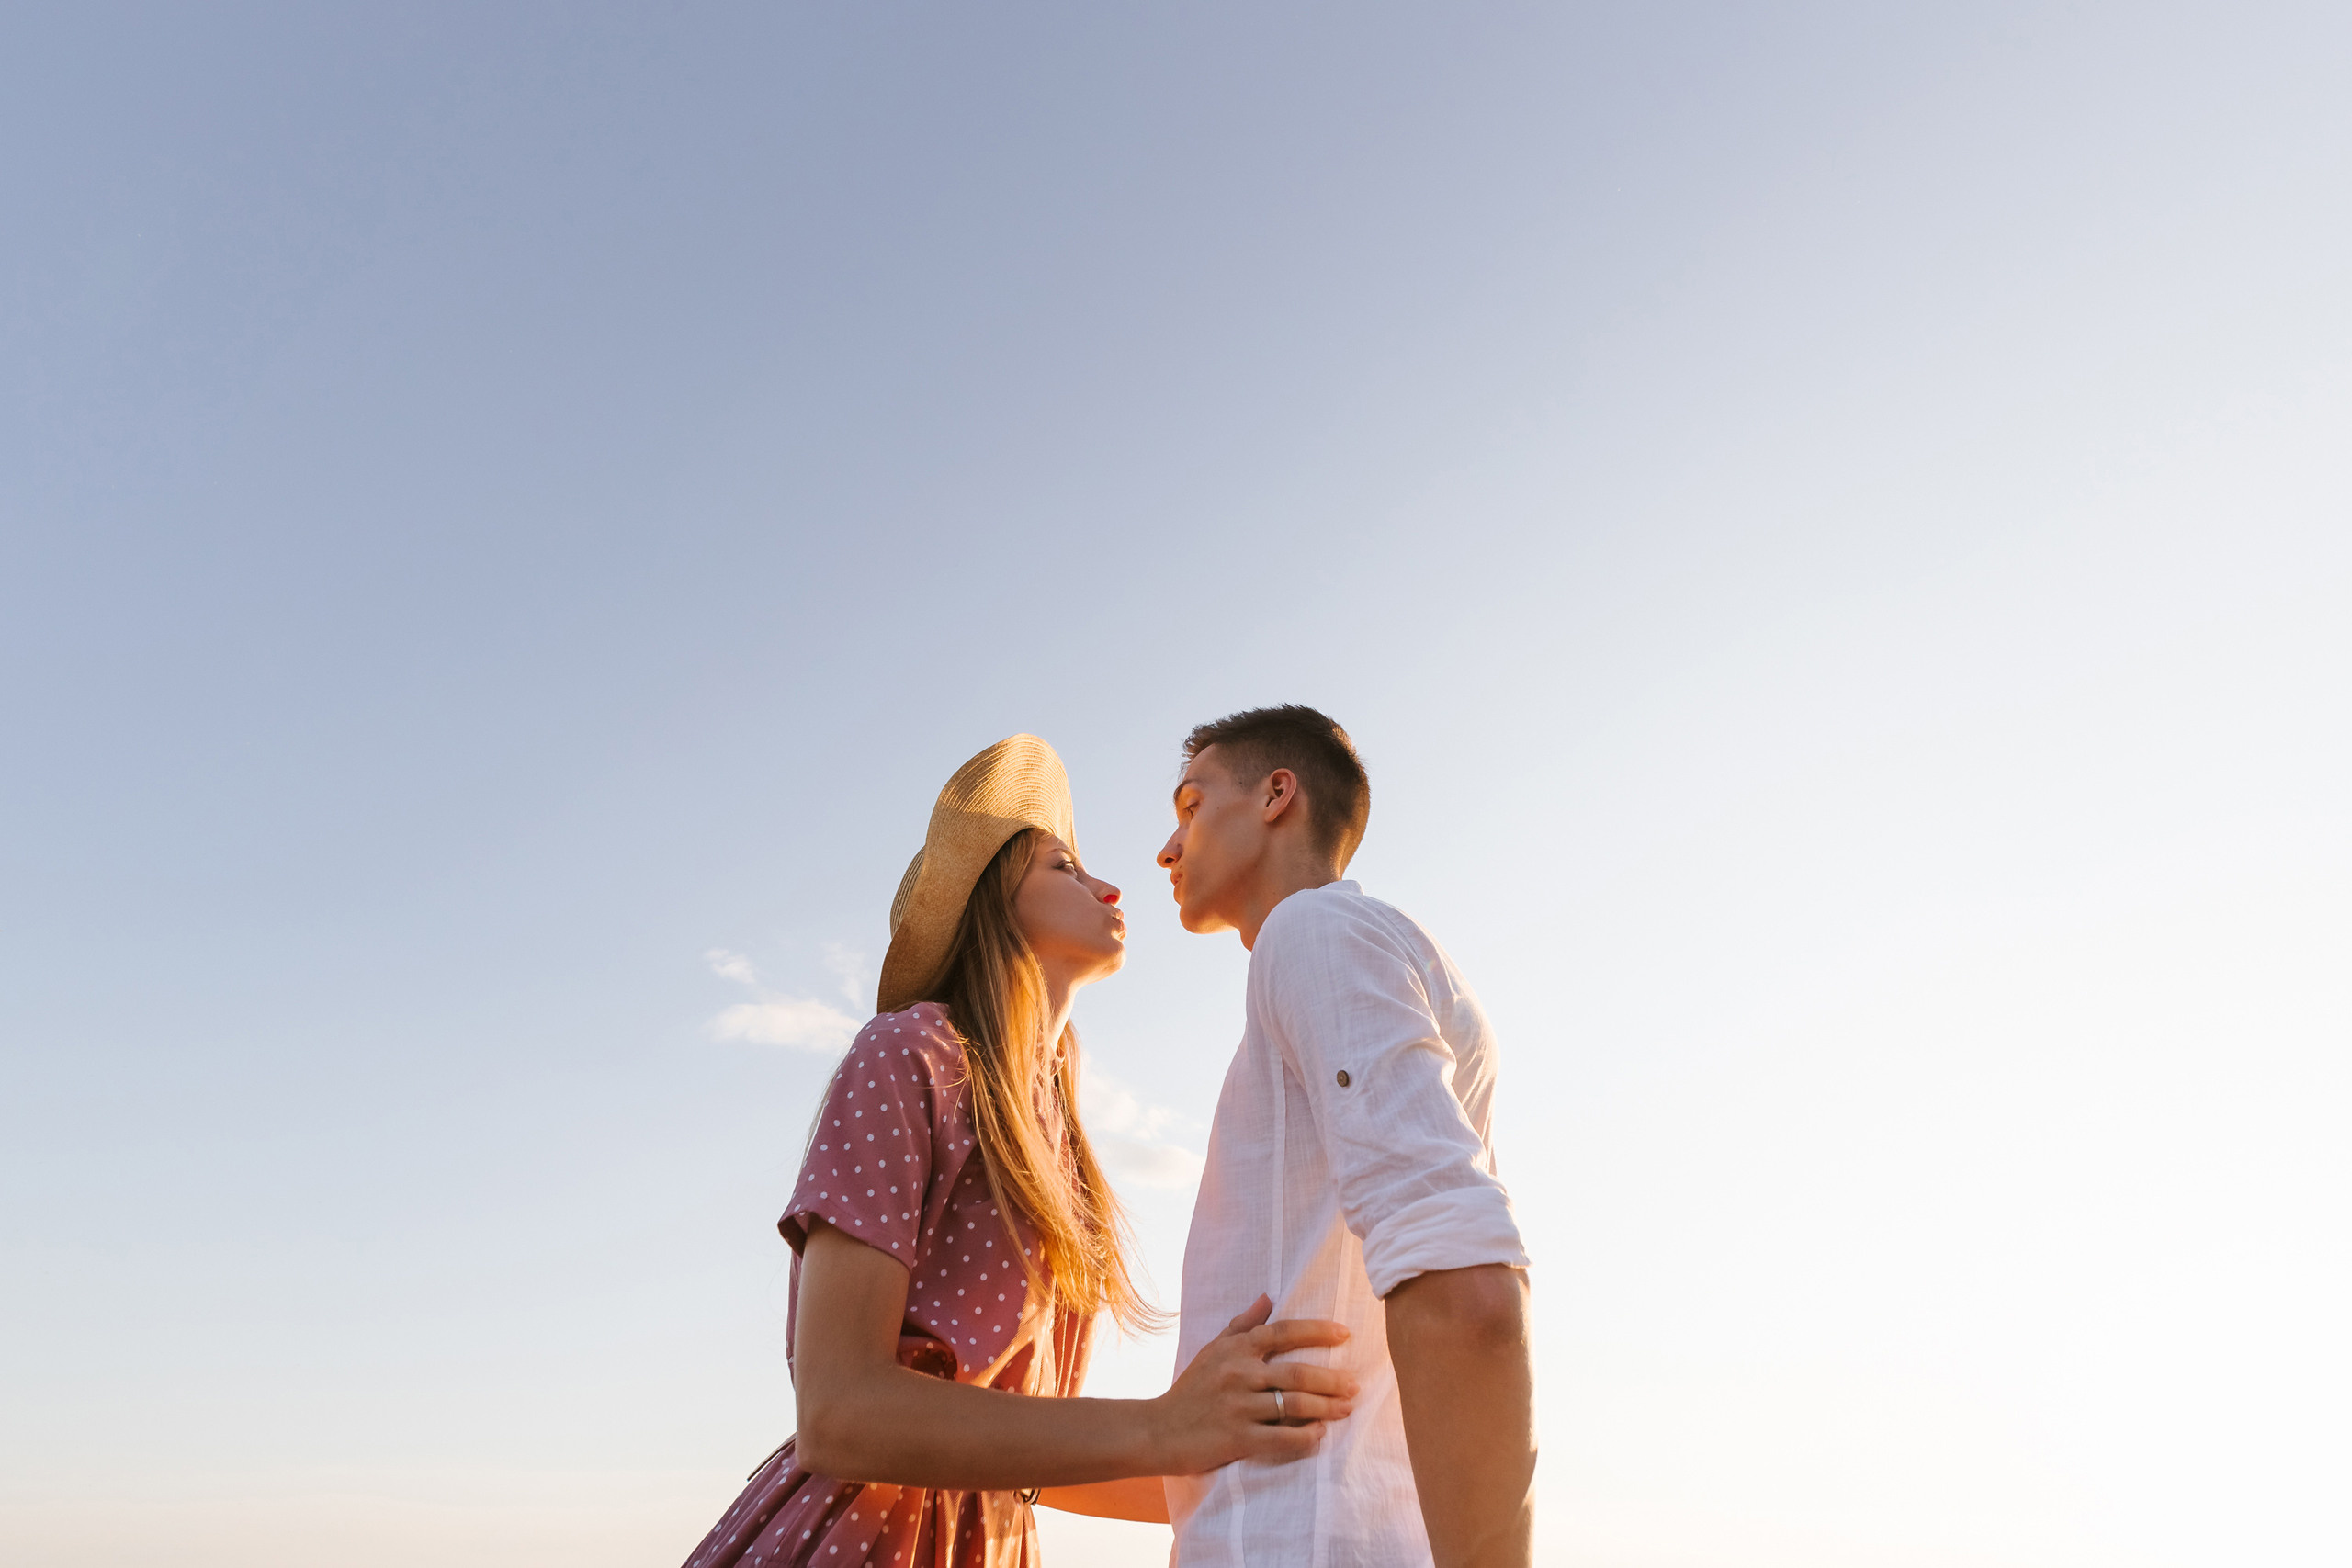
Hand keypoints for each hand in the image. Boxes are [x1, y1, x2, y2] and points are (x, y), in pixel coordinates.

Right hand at [1147, 1295, 1358, 1474]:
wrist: (1158, 1429)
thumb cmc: (1190, 1389)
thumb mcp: (1212, 1350)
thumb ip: (1242, 1325)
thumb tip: (1267, 1298)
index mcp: (1235, 1349)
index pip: (1284, 1332)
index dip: (1318, 1331)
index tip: (1345, 1334)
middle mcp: (1239, 1374)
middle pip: (1298, 1373)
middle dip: (1332, 1379)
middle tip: (1355, 1384)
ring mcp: (1239, 1407)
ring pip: (1295, 1405)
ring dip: (1327, 1407)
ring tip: (1347, 1408)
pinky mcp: (1238, 1438)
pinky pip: (1282, 1437)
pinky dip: (1306, 1436)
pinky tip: (1320, 1434)